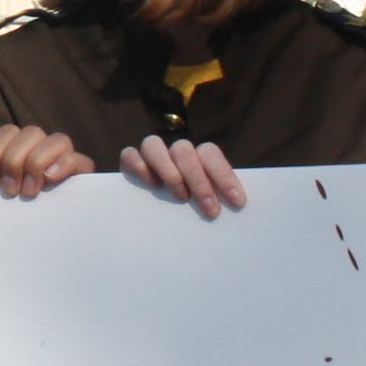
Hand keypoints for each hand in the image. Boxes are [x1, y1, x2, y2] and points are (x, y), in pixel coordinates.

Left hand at [0, 123, 94, 197]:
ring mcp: (61, 168)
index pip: (8, 132)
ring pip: (59, 140)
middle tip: (8, 191)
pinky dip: (67, 163)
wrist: (6, 254)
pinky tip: (50, 179)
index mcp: (13, 154)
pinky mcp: (79, 185)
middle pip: (32, 132)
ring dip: (39, 161)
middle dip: (15, 159)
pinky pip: (83, 161)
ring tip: (28, 191)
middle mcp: (38, 155)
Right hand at [120, 135, 250, 215]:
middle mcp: (173, 152)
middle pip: (183, 150)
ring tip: (181, 197)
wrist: (157, 220)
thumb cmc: (192, 211)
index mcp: (196, 156)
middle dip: (199, 181)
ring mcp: (150, 156)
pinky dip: (138, 166)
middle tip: (211, 210)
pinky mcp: (128, 164)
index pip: (210, 154)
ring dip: (168, 170)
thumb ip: (217, 201)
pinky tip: (151, 185)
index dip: (225, 176)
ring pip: (153, 145)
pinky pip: (129, 154)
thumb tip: (237, 210)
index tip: (237, 202)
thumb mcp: (208, 204)